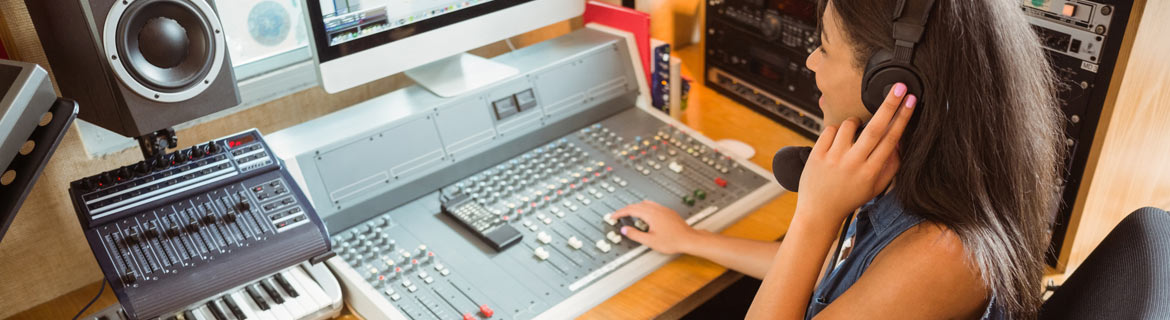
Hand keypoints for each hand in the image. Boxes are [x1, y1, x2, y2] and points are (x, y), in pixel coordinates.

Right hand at [612, 200, 700, 253]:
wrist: (689, 239)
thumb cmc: (673, 241)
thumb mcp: (650, 241)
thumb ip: (635, 235)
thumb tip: (625, 230)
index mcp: (651, 214)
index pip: (630, 210)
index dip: (620, 213)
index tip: (613, 216)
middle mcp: (657, 209)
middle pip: (637, 205)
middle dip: (626, 209)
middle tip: (619, 216)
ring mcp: (663, 209)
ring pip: (645, 204)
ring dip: (635, 208)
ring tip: (630, 215)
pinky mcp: (668, 212)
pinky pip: (652, 206)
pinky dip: (644, 209)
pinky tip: (645, 216)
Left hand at [797, 83, 916, 223]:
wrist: (819, 211)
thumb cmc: (850, 197)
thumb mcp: (876, 187)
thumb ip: (891, 165)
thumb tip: (899, 139)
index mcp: (871, 171)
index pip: (890, 139)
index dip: (902, 118)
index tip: (910, 100)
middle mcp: (853, 163)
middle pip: (874, 128)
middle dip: (889, 105)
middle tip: (898, 86)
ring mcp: (834, 158)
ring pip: (850, 125)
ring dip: (854, 123)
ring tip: (853, 135)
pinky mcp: (817, 154)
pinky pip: (830, 129)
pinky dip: (836, 131)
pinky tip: (837, 144)